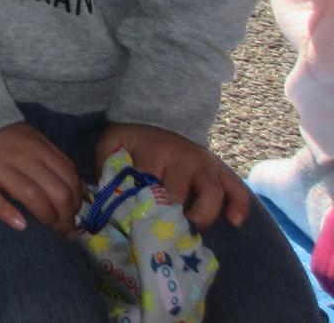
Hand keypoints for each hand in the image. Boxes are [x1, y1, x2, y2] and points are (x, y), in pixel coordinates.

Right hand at [0, 122, 86, 233]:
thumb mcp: (29, 137)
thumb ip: (52, 159)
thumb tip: (80, 190)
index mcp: (37, 146)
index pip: (69, 178)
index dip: (78, 201)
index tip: (74, 214)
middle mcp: (22, 156)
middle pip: (57, 192)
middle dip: (66, 216)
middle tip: (63, 228)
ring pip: (33, 197)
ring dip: (47, 218)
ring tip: (48, 228)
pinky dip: (9, 214)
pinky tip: (20, 225)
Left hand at [96, 122, 251, 229]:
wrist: (158, 115)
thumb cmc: (133, 138)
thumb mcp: (112, 143)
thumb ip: (106, 166)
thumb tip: (106, 197)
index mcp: (153, 152)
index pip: (150, 185)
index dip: (144, 208)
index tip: (138, 225)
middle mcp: (182, 158)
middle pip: (180, 194)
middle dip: (171, 216)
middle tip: (162, 232)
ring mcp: (204, 164)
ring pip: (212, 193)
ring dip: (203, 216)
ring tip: (191, 230)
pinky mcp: (219, 169)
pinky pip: (237, 188)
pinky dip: (239, 205)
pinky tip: (234, 222)